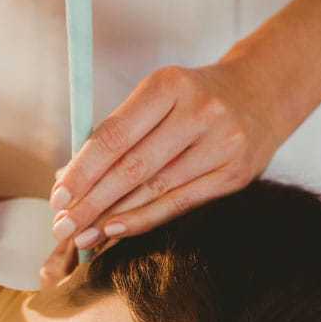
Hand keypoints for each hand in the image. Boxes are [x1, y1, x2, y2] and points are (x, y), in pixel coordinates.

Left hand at [41, 63, 283, 281]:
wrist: (262, 93)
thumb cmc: (192, 98)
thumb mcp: (156, 97)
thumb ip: (115, 132)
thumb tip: (67, 176)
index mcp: (168, 85)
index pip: (115, 135)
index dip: (83, 169)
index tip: (58, 196)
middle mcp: (198, 112)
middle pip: (132, 167)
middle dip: (91, 201)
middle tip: (62, 226)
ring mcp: (222, 144)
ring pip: (155, 189)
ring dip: (112, 217)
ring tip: (82, 236)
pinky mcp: (236, 174)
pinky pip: (180, 203)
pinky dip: (144, 219)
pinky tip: (116, 230)